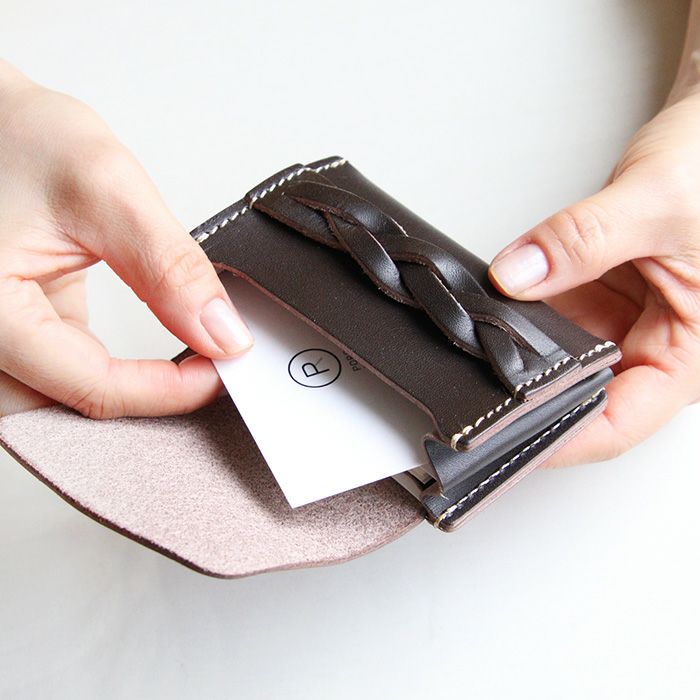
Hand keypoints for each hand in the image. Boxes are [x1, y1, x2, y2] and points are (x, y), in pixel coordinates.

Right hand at [0, 61, 252, 418]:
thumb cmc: (11, 136)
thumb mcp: (104, 187)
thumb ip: (168, 265)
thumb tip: (220, 332)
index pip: (93, 387)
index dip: (170, 390)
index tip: (224, 368)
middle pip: (69, 413)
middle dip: (144, 403)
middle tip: (205, 378)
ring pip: (62, 402)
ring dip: (125, 392)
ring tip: (183, 371)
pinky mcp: (16, 326)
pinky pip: (59, 374)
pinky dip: (108, 372)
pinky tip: (148, 359)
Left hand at [488, 88, 699, 466]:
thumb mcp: (658, 204)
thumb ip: (584, 240)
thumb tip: (516, 276)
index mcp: (691, 354)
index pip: (618, 423)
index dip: (560, 438)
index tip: (503, 435)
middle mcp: (655, 346)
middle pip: (580, 395)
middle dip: (527, 392)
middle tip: (473, 389)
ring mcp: (623, 321)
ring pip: (558, 355)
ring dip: (519, 348)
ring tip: (475, 344)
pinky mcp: (600, 294)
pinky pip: (551, 314)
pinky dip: (522, 311)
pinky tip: (492, 308)